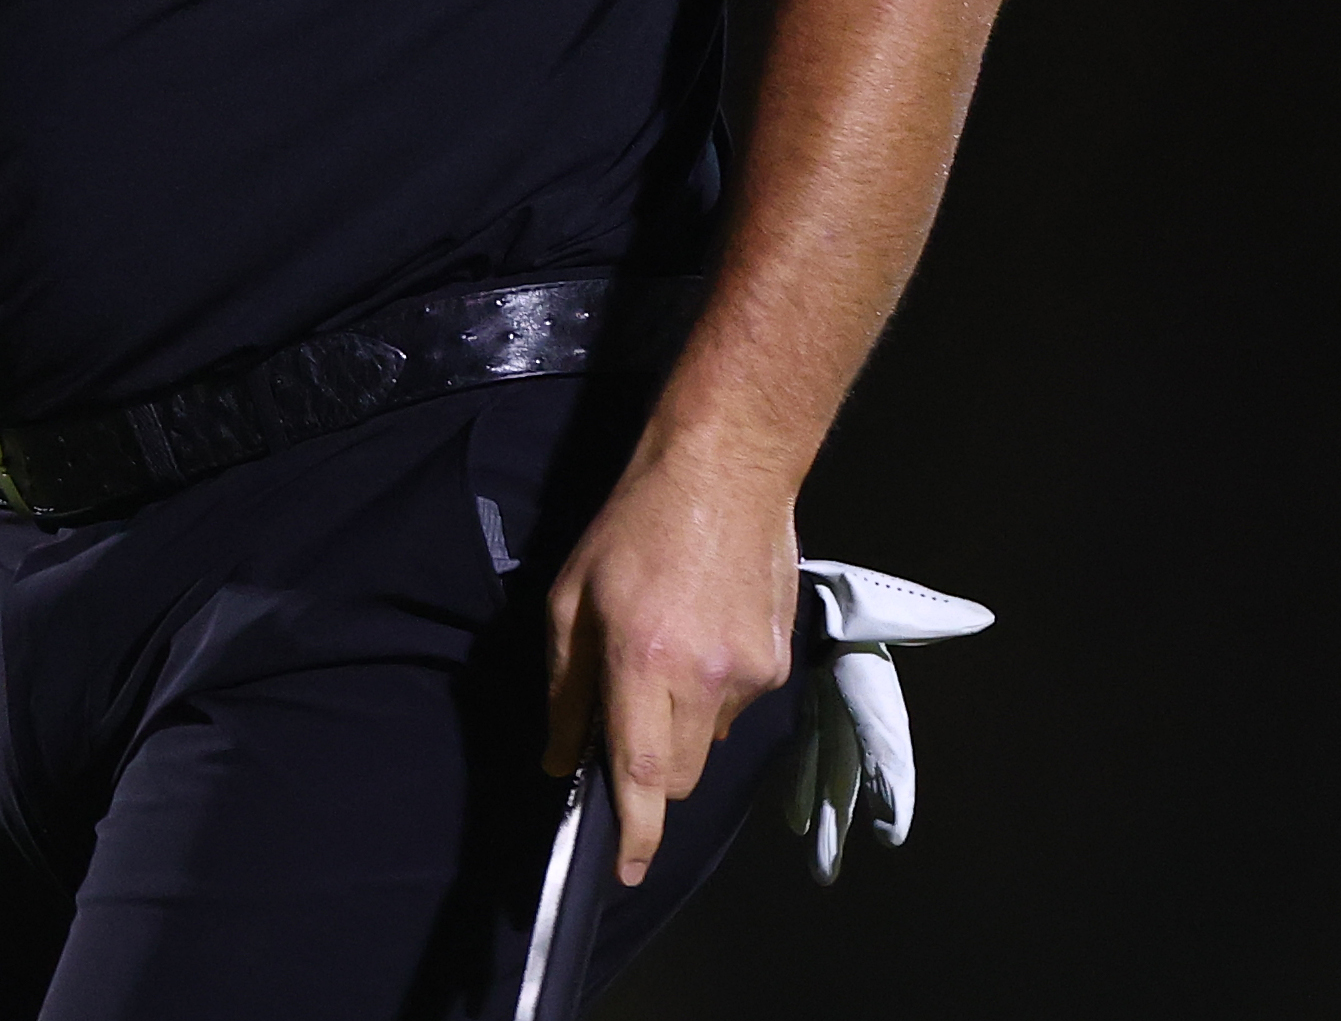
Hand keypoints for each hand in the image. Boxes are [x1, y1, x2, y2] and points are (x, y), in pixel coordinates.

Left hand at [540, 423, 800, 886]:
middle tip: (626, 717)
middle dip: (649, 773)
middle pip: (678, 777)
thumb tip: (561, 759)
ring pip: (709, 744)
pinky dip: (714, 692)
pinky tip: (703, 634)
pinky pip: (738, 707)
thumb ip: (565, 689)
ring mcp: (751, 673)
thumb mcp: (571, 600)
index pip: (642, 773)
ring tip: (668, 652)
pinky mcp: (779, 661)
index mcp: (644, 661)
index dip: (634, 833)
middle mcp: (704, 679)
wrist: (727, 469)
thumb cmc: (636, 526)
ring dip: (683, 726)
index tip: (625, 872)